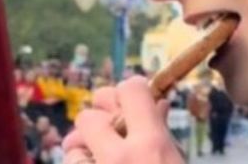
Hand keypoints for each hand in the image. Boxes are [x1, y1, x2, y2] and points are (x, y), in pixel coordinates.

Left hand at [62, 76, 180, 163]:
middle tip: (113, 132)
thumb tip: (158, 105)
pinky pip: (70, 162)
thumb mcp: (177, 162)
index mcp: (151, 145)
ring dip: (85, 148)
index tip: (137, 98)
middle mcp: (119, 157)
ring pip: (72, 144)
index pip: (131, 90)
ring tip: (101, 158)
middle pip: (88, 115)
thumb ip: (163, 134)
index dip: (133, 90)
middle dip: (99, 121)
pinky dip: (81, 162)